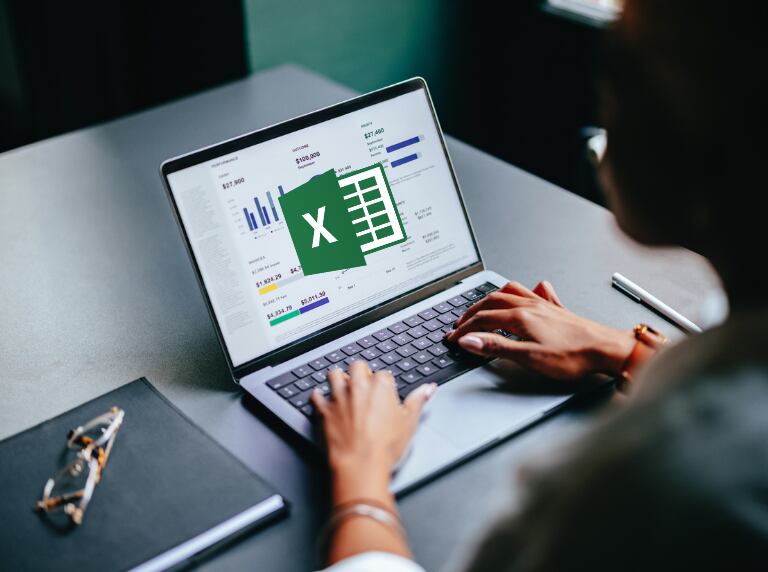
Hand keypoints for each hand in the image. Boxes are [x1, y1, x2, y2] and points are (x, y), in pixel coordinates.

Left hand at [311, 362, 435, 497]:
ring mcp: (339, 397)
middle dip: (361, 373)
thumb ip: (418, 401)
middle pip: (357, 366)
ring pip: (334, 374)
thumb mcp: (410, 423)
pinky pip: (316, 396)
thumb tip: (428, 388)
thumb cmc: (385, 447)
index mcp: (380, 386)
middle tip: (365, 388)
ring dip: (338, 378)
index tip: (386, 394)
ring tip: (344, 386)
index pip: (383, 374)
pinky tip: (322, 398)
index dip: (385, 384)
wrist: (361, 465)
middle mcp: (358, 386)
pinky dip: (318, 397)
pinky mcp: (325, 411)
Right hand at [446, 281, 634, 379]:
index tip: (452, 338)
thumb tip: (468, 340)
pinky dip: (525, 290)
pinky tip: (529, 291)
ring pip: (510, 292)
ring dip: (491, 297)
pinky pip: (535, 292)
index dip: (463, 330)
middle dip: (471, 312)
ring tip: (482, 304)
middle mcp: (530, 306)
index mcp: (520, 317)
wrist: (605, 349)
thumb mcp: (528, 357)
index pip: (482, 320)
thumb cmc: (573, 356)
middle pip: (491, 302)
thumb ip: (496, 347)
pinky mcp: (556, 309)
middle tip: (459, 323)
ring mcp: (543, 305)